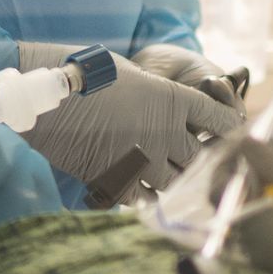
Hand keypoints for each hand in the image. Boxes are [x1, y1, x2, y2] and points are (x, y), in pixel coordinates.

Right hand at [15, 43, 244, 189]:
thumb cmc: (84, 76)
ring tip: (159, 172)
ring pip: (174, 183)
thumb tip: (167, 111)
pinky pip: (144, 199)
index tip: (226, 132)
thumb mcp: (131, 74)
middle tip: (188, 157)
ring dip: (169, 179)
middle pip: (200, 158)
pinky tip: (135, 186)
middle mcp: (165, 134)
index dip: (227, 127)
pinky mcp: (119, 182)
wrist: (45, 99)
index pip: (220, 119)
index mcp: (172, 100)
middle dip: (196, 159)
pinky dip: (142, 194)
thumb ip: (157, 95)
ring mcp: (143, 161)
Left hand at [220, 137, 272, 273]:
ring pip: (241, 207)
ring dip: (253, 180)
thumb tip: (244, 142)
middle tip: (265, 145)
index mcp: (254, 229)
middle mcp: (248, 245)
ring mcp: (257, 254)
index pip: (220, 187)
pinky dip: (262, 199)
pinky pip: (255, 221)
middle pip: (227, 197)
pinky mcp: (269, 257)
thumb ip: (272, 164)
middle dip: (241, 166)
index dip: (227, 158)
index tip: (247, 139)